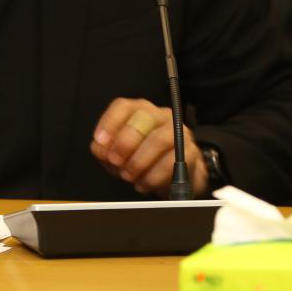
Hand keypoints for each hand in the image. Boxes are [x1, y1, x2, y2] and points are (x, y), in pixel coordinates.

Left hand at [90, 98, 206, 196]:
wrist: (174, 176)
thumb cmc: (142, 159)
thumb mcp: (119, 154)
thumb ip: (106, 149)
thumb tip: (100, 149)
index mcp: (139, 110)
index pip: (123, 106)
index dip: (110, 123)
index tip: (100, 142)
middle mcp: (160, 116)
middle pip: (144, 118)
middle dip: (126, 141)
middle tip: (115, 161)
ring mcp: (178, 132)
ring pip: (160, 139)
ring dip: (140, 160)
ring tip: (128, 176)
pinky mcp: (191, 152)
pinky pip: (173, 161)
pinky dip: (154, 175)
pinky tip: (143, 184)